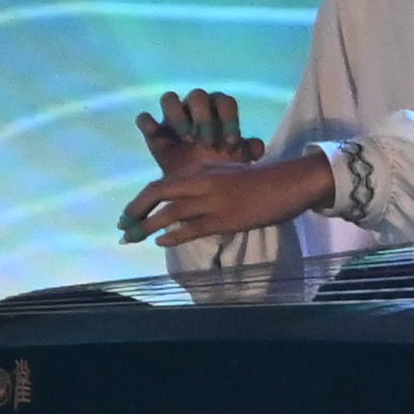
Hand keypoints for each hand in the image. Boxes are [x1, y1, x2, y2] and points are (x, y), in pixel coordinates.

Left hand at [120, 149, 335, 247]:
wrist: (291, 182)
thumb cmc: (263, 180)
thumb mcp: (229, 175)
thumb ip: (206, 186)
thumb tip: (183, 204)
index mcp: (203, 171)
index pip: (161, 184)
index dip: (140, 200)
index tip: (127, 214)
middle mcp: (202, 183)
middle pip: (157, 193)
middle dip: (134, 211)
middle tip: (122, 227)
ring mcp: (213, 201)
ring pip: (169, 213)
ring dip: (146, 227)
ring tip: (132, 238)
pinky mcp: (225, 219)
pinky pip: (191, 228)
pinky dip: (173, 236)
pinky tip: (161, 242)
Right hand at [136, 90, 260, 175]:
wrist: (195, 185)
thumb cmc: (220, 166)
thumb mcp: (237, 161)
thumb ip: (249, 151)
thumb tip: (256, 146)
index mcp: (217, 110)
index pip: (224, 102)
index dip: (229, 120)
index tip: (231, 144)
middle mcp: (193, 108)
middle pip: (198, 95)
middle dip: (204, 118)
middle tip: (207, 143)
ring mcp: (171, 118)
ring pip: (169, 98)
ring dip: (178, 117)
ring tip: (187, 140)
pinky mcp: (153, 132)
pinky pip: (144, 118)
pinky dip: (147, 122)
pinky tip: (156, 133)